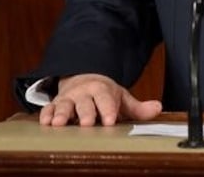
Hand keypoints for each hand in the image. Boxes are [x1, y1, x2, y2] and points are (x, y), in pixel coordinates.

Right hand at [39, 73, 161, 126]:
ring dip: (62, 114)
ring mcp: (68, 99)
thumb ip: (138, 107)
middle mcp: (84, 93)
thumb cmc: (105, 95)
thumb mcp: (122, 98)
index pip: (106, 99)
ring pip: (65, 106)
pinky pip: (48, 109)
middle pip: (85, 103)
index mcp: (102, 90)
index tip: (110, 120)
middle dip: (86, 113)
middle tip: (88, 123)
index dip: (108, 109)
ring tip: (58, 124)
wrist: (83, 79)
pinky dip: (46, 115)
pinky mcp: (55, 105)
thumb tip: (158, 108)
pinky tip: (45, 123)